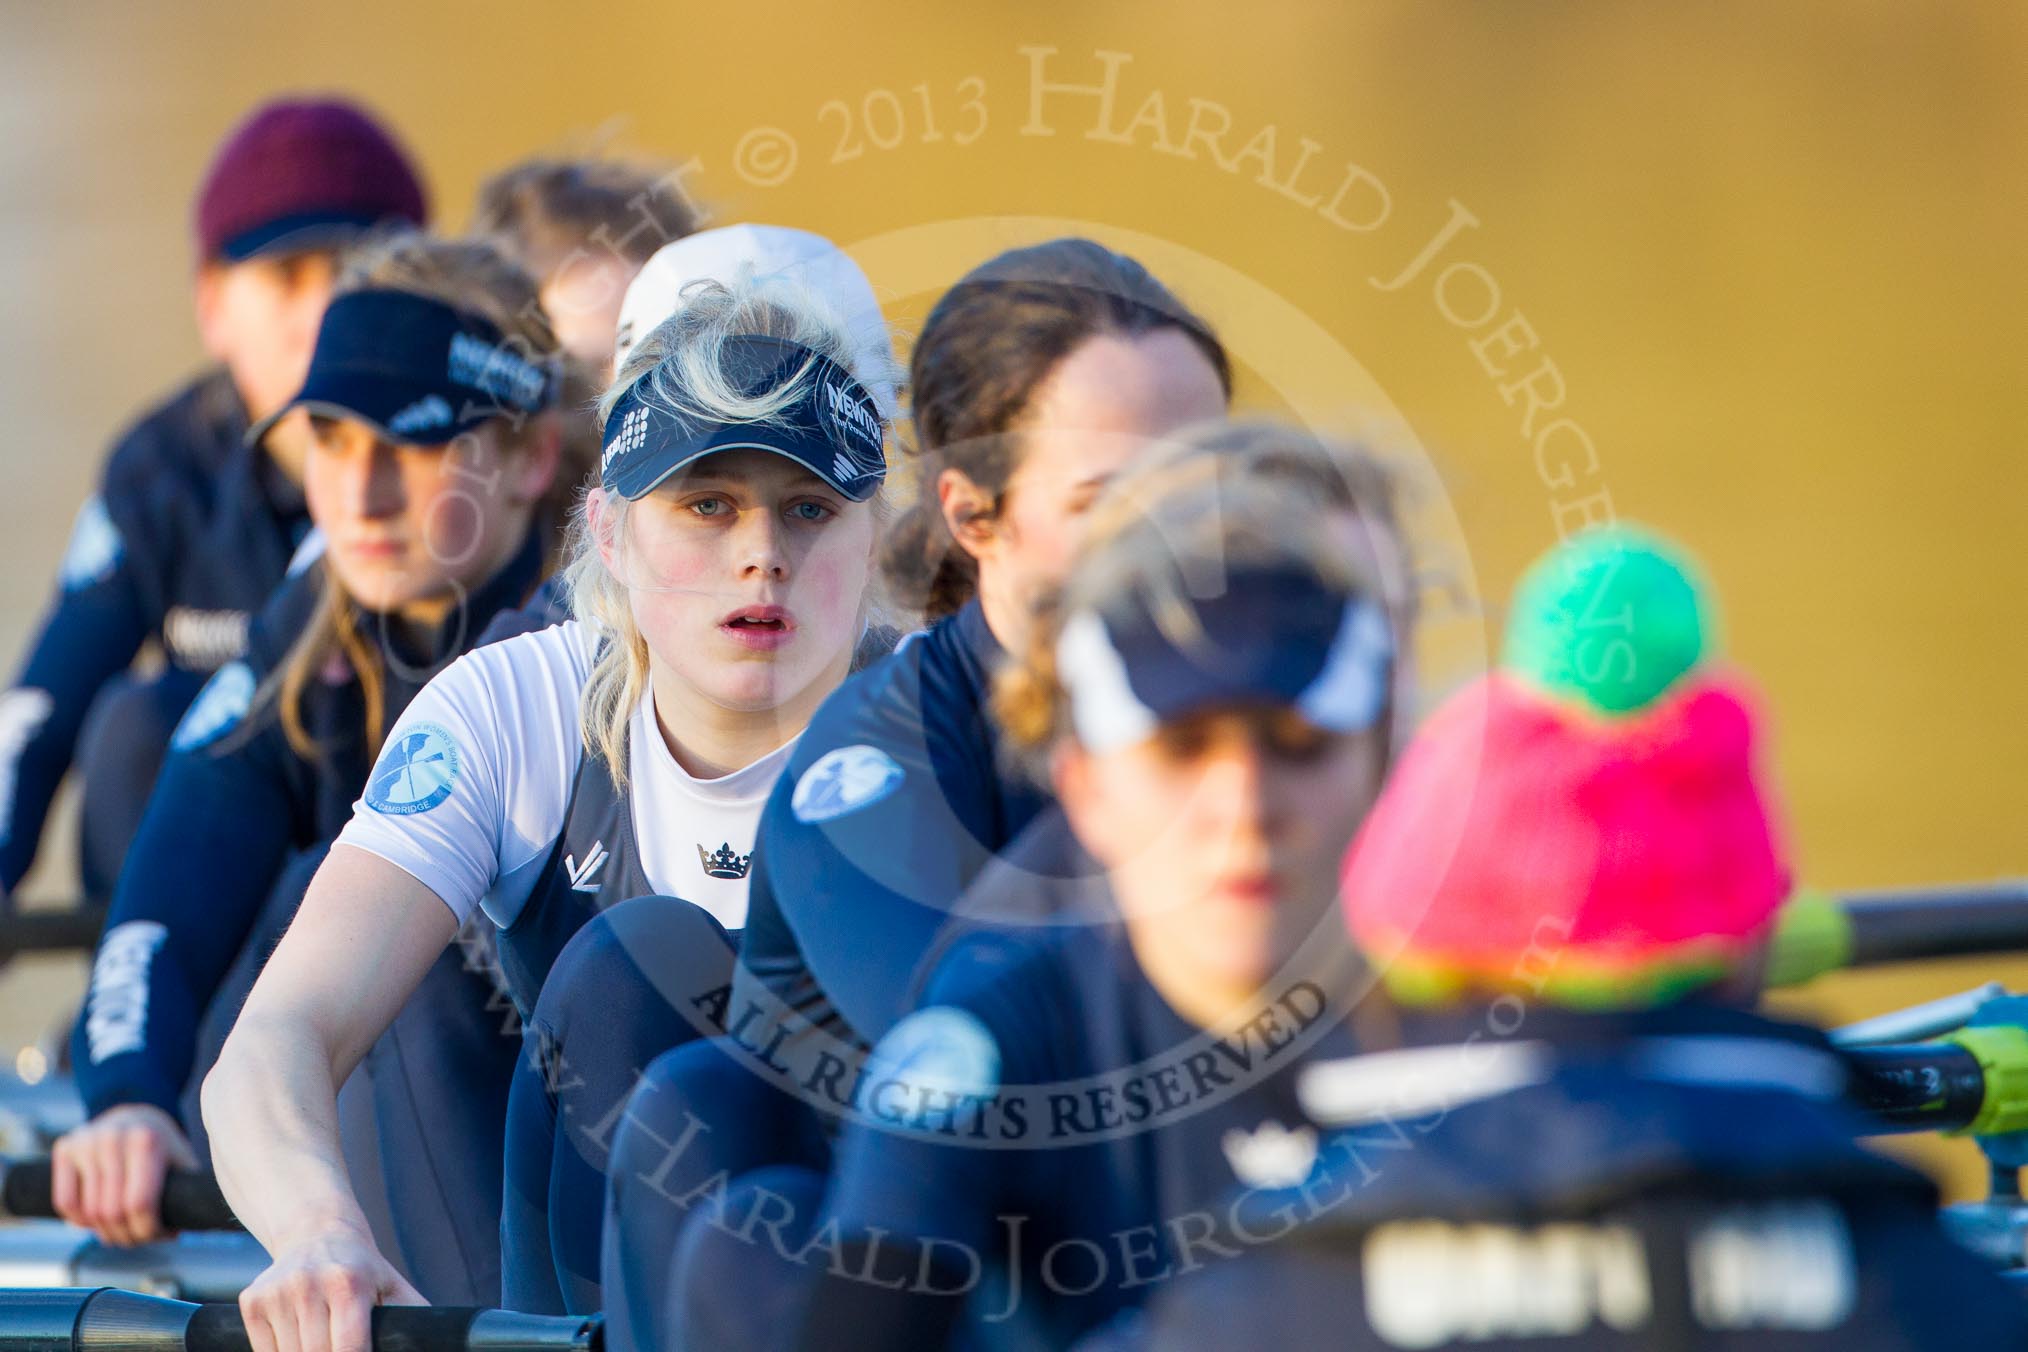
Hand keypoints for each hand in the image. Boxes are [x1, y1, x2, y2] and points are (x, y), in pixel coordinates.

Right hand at [50, 1102, 196, 1245]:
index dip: (149, 1230)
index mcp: (146, 1141)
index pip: (139, 1204)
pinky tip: (97, 1221)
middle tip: (141, 1238)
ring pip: (90, 1212)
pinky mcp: (65, 1148)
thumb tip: (189, 1224)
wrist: (134, 1115)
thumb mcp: (183, 1162)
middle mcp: (113, 1138)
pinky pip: (65, 1203)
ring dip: (107, 1233)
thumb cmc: (163, 1147)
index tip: (163, 1235)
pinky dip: (80, 1222)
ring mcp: (85, 1142)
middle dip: (129, 1236)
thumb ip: (190, 1190)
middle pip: (113, 1213)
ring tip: (123, 1232)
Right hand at [240, 1222, 423, 1351]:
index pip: (348, 1350)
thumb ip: (412, 1317)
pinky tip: (298, 1337)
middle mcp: (308, 1285)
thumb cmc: (362, 1269)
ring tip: (322, 1340)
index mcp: (348, 1283)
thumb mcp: (393, 1287)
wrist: (316, 1231)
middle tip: (342, 1347)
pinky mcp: (251, 1301)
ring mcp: (276, 1293)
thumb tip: (435, 1341)